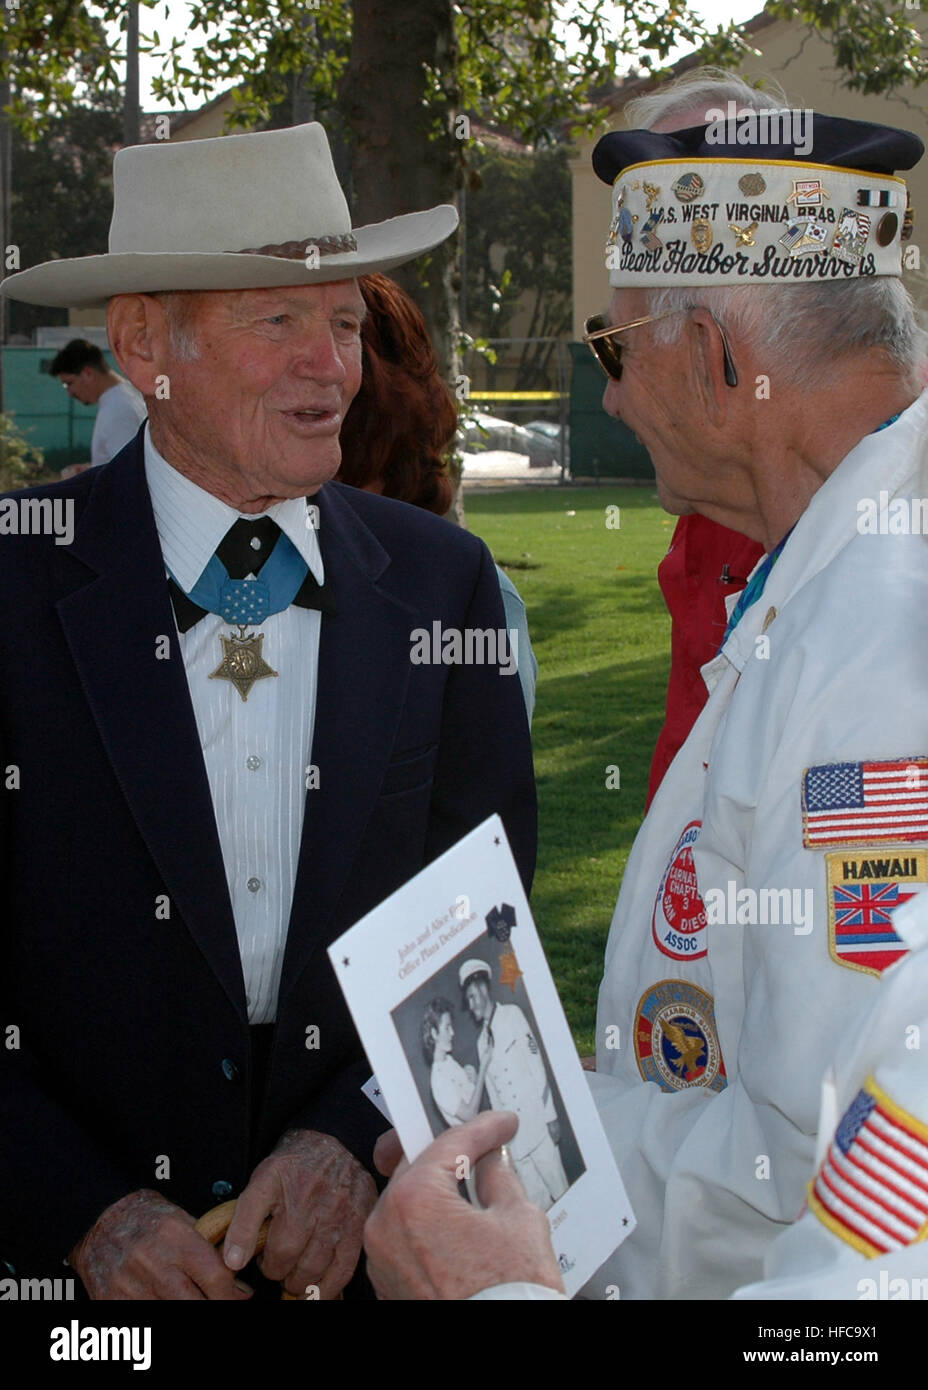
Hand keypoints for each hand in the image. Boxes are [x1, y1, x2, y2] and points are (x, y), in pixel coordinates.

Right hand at [69, 1190, 252, 1299]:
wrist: (98, 1219)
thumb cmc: (143, 1216)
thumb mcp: (180, 1218)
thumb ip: (206, 1246)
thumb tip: (235, 1275)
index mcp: (174, 1236)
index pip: (216, 1276)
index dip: (233, 1293)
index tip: (241, 1296)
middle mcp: (153, 1262)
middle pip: (196, 1303)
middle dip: (215, 1305)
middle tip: (221, 1302)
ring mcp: (130, 1286)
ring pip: (172, 1312)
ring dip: (189, 1309)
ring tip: (195, 1299)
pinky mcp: (112, 1301)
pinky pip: (144, 1318)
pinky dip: (160, 1311)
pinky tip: (167, 1301)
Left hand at [222, 1129, 376, 1298]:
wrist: (336, 1144)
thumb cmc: (295, 1166)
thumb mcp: (261, 1181)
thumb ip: (243, 1222)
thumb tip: (233, 1262)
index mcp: (287, 1190)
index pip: (274, 1248)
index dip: (264, 1263)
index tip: (262, 1259)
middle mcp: (316, 1202)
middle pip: (293, 1260)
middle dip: (281, 1273)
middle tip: (280, 1266)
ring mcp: (340, 1215)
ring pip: (316, 1268)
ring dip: (302, 1281)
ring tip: (296, 1275)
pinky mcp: (359, 1224)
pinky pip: (344, 1268)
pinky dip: (330, 1286)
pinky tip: (318, 1287)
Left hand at [364, 1110, 563, 1299]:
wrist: (500, 1352)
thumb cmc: (507, 1295)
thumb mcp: (519, 1220)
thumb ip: (500, 1177)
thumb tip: (492, 1161)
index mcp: (415, 1199)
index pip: (451, 1144)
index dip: (483, 1128)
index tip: (500, 1124)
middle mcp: (386, 1224)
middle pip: (419, 1165)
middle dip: (451, 1153)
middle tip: (481, 1144)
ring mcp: (382, 1256)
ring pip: (408, 1199)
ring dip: (437, 1187)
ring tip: (471, 1181)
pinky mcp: (388, 1282)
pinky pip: (404, 1233)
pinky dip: (427, 1221)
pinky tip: (456, 1220)